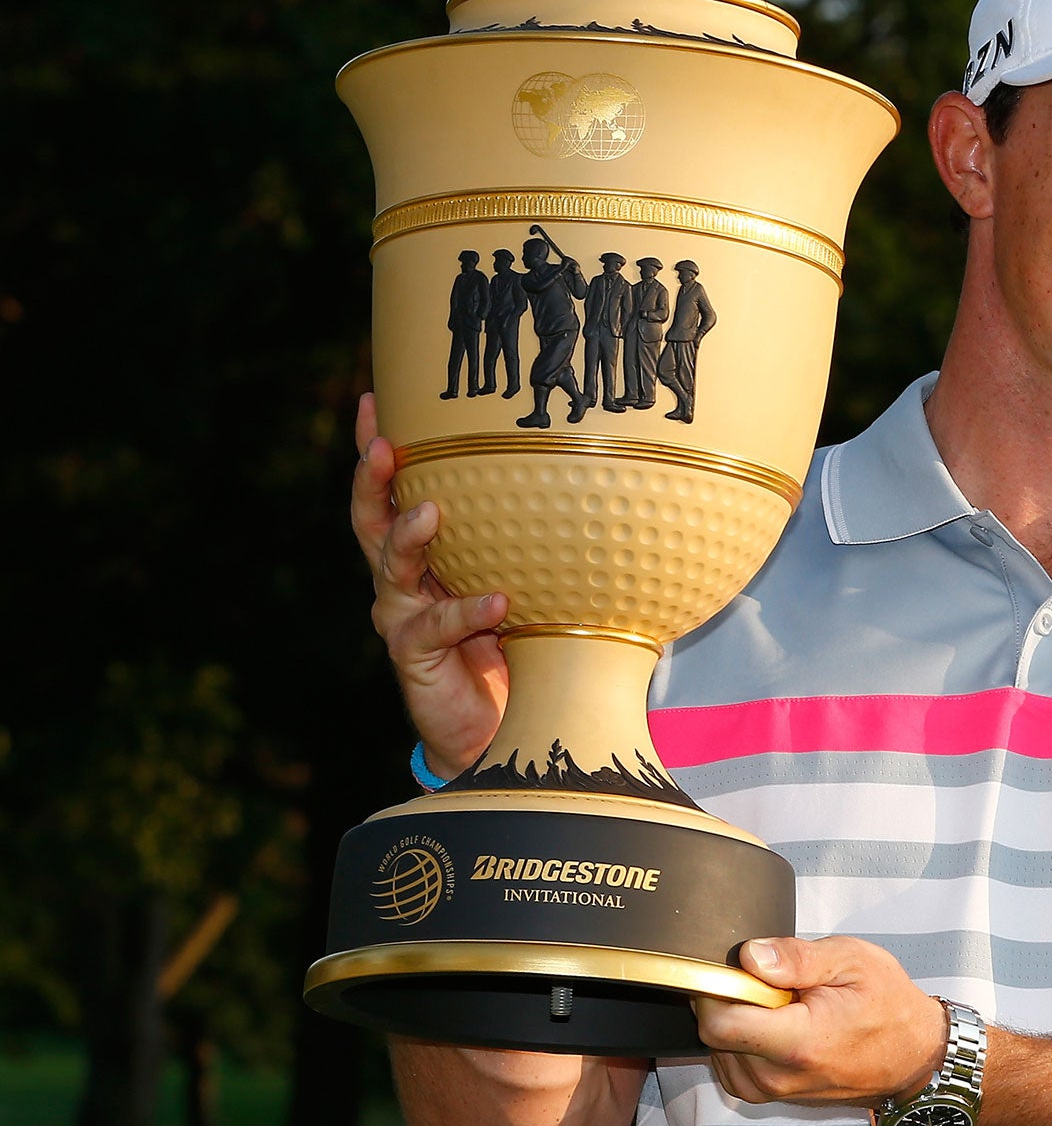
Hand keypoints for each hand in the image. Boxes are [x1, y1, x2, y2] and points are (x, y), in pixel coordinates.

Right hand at [350, 392, 509, 776]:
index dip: (378, 448)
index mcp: (426, 553)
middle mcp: (403, 581)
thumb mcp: (527, 580)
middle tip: (382, 446)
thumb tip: (605, 480)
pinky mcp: (414, 658)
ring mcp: (403, 618)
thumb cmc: (518, 643)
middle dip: (371, 480)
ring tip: (431, 512)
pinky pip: (436, 628)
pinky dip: (468, 610)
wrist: (500, 726)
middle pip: (371, 520)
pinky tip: (498, 600)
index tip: (378, 400)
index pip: (394, 491)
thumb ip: (540, 540)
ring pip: (391, 568)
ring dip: (409, 536)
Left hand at [692, 937, 947, 1107]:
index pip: (719, 1025)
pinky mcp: (773, 1096)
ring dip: (737, 1021)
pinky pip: (733, 1066)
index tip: (739, 969)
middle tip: (771, 982)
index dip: (716, 990)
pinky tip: (772, 1022)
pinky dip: (741, 1041)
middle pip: (714, 1036)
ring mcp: (775, 1092)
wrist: (913, 1054)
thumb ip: (797, 957)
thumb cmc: (887, 1004)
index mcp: (799, 1042)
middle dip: (730, 1001)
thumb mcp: (852, 961)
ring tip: (780, 1003)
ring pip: (719, 1052)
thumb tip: (749, 956)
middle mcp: (780, 1076)